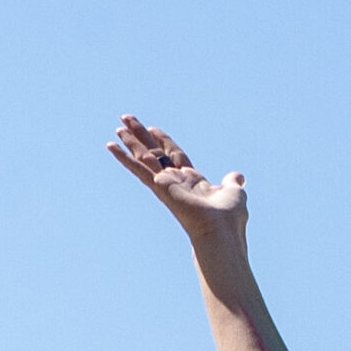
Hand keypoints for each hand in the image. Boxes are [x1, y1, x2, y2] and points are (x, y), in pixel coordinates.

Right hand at [107, 115, 247, 251]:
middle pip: (156, 153)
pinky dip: (124, 158)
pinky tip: (111, 147)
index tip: (154, 128)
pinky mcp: (159, 186)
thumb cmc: (230, 218)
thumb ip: (232, 182)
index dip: (165, 141)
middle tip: (127, 120)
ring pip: (144, 159)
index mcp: (193, 182)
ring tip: (117, 127)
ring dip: (131, 142)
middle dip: (143, 136)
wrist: (222, 230)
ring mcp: (166, 185)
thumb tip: (238, 178)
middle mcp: (176, 182)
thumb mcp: (234, 192)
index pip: (175, 156)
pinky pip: (138, 169)